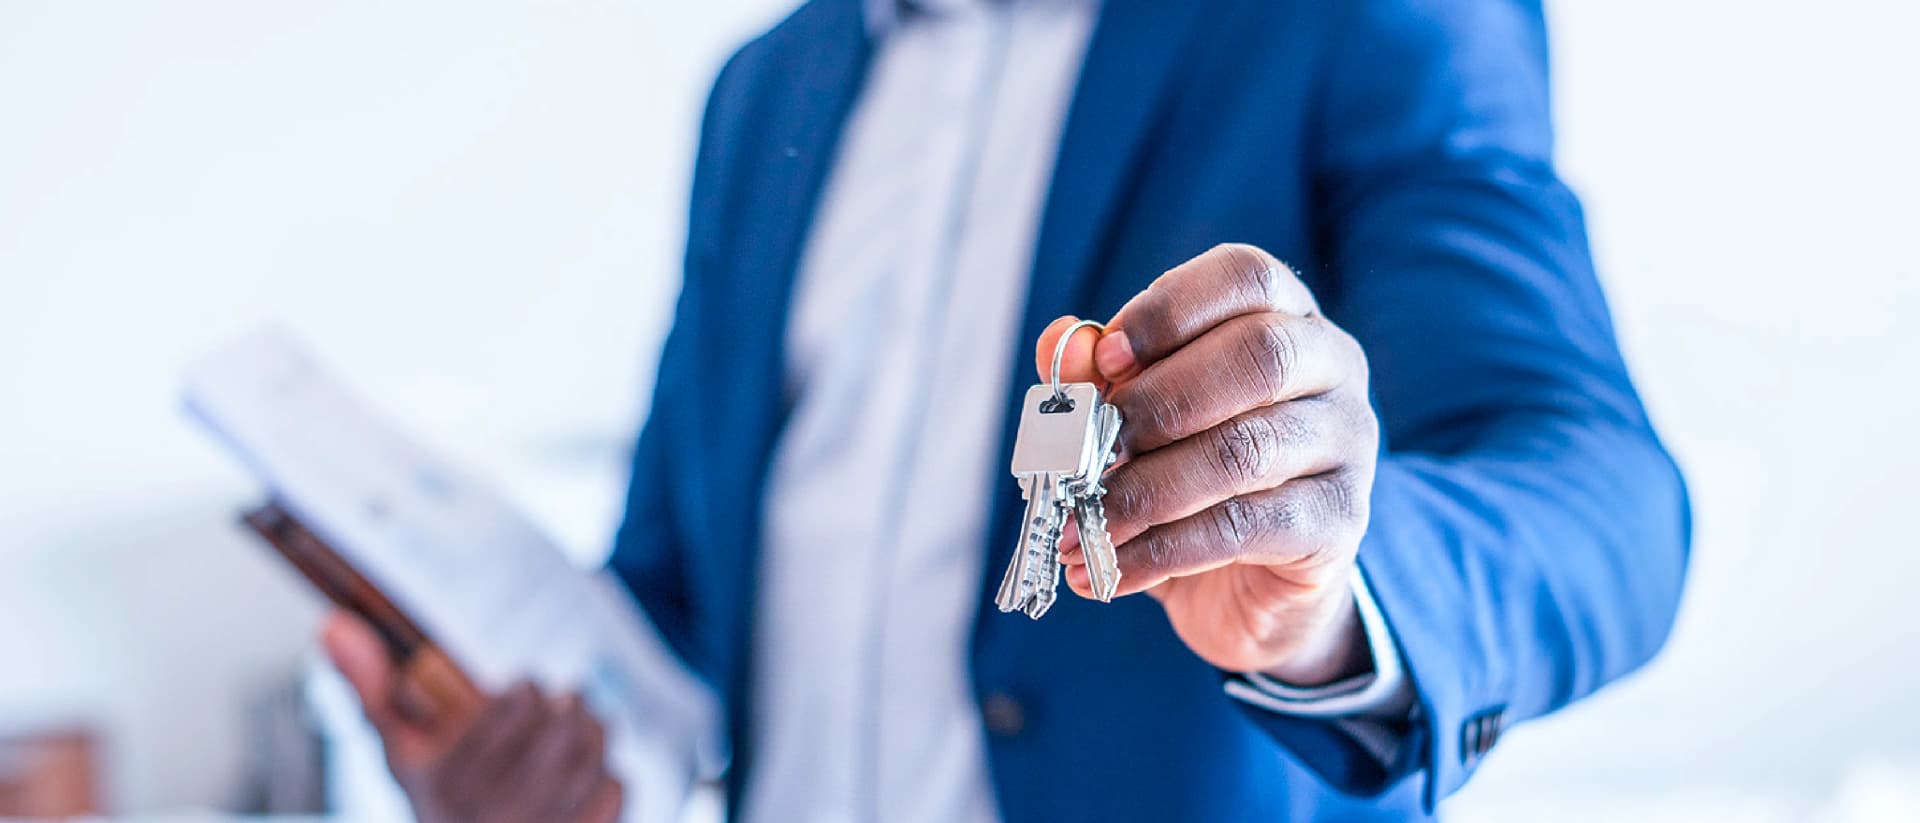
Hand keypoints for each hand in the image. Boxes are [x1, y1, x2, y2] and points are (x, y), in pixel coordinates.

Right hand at [322, 612, 622, 822]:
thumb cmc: (440, 789)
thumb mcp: (401, 745)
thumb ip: (371, 686)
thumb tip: (333, 623)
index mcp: (446, 783)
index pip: (516, 705)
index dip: (525, 692)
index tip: (523, 689)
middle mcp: (492, 816)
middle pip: (562, 726)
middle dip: (564, 706)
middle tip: (561, 702)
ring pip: (594, 752)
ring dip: (593, 731)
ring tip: (579, 727)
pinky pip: (616, 788)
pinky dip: (608, 775)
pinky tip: (587, 777)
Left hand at [1039, 244, 1378, 684]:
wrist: (1249, 589)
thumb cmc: (1189, 479)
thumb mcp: (1137, 423)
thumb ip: (1100, 378)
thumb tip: (1064, 344)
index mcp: (1288, 317)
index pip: (1247, 276)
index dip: (1171, 309)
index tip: (1106, 359)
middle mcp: (1334, 368)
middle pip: (1259, 355)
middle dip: (1157, 402)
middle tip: (1083, 451)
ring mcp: (1349, 445)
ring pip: (1244, 450)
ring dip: (1144, 490)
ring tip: (1076, 524)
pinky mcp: (1341, 523)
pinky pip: (1242, 528)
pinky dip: (1161, 550)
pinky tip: (1109, 569)